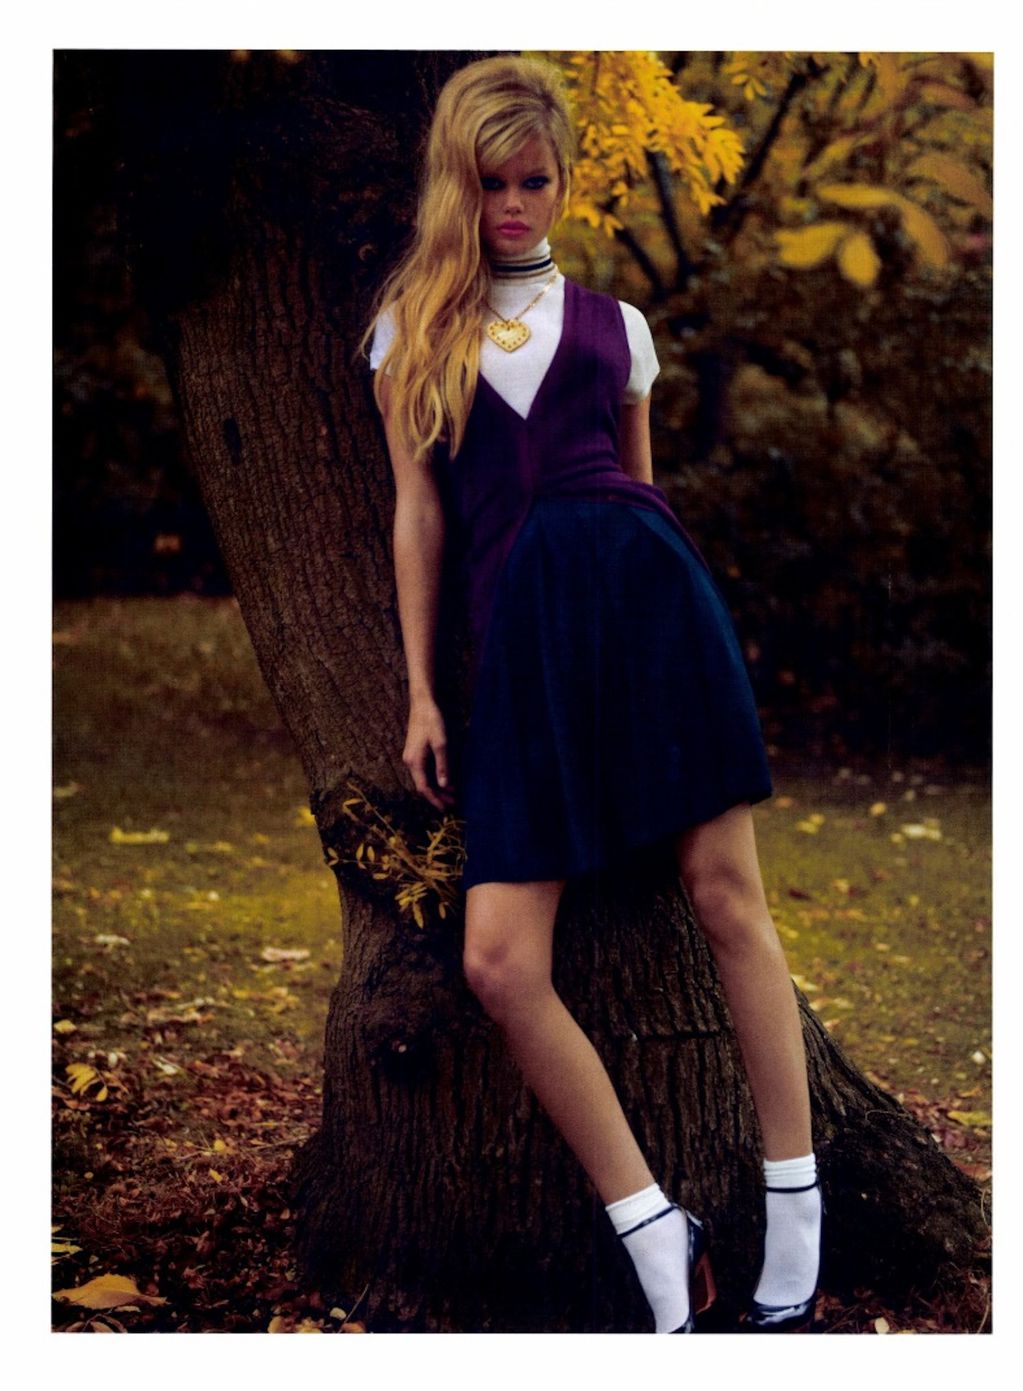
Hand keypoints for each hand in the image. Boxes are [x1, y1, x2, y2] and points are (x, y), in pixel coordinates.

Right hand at [402, 697, 454, 811]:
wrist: (422, 703)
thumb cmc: (432, 722)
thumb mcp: (441, 744)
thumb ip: (443, 766)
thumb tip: (444, 786)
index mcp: (414, 762)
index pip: (424, 788)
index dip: (435, 800)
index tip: (446, 809)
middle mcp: (409, 761)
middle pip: (422, 785)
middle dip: (437, 796)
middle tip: (453, 803)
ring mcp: (411, 756)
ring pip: (423, 778)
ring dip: (436, 787)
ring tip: (451, 794)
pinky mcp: (415, 752)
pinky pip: (423, 771)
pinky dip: (433, 777)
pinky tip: (444, 778)